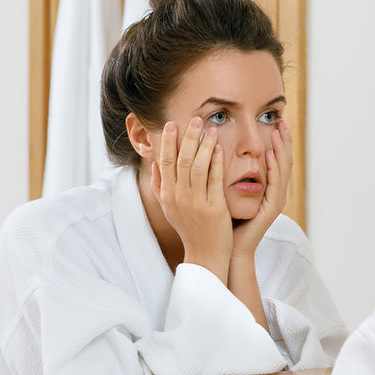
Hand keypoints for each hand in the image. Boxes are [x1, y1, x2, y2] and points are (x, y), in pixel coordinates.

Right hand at [150, 117, 233, 281]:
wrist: (205, 255)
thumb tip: (154, 163)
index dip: (167, 141)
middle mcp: (179, 197)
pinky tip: (220, 148)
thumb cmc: (189, 229)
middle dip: (187, 137)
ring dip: (204, 145)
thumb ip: (160, 185)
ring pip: (197, 167)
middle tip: (195, 119)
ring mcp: (196, 203)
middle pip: (180, 160)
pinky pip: (214, 180)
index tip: (172, 123)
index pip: (164, 162)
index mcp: (167, 195)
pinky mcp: (214, 208)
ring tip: (210, 128)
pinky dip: (216, 162)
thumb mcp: (169, 208)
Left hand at [231, 120, 292, 257]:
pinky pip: (275, 186)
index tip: (274, 121)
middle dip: (284, 141)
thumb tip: (215, 149)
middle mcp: (274, 193)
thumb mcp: (226, 190)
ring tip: (279, 132)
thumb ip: (228, 172)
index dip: (277, 141)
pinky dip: (274, 169)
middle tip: (281, 121)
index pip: (276, 159)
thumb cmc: (223, 220)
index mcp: (266, 188)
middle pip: (284, 161)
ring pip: (283, 171)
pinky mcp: (271, 210)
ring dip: (282, 150)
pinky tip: (271, 156)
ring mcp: (275, 202)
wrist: (226, 248)